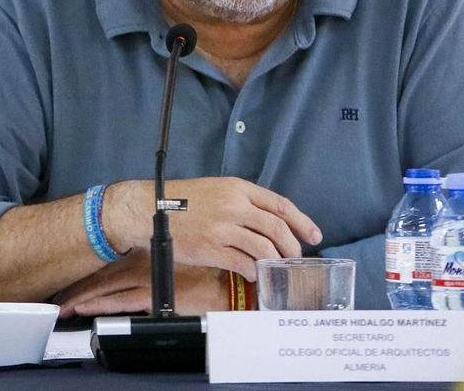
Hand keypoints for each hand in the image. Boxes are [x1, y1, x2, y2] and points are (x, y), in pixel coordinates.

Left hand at [52, 252, 228, 316]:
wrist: (225, 286)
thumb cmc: (203, 275)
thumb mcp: (170, 262)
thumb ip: (149, 264)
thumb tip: (133, 267)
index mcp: (143, 253)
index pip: (105, 262)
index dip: (83, 271)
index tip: (66, 276)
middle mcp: (139, 264)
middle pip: (99, 275)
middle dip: (75, 286)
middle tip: (55, 295)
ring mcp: (143, 279)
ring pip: (103, 288)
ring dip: (80, 297)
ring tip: (62, 306)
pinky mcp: (151, 297)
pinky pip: (118, 302)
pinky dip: (97, 305)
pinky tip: (82, 309)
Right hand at [105, 177, 321, 280]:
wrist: (150, 209)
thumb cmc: (180, 199)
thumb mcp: (216, 189)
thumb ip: (242, 202)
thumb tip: (267, 222)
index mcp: (237, 188)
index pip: (280, 205)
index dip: (302, 221)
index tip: (314, 235)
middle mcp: (235, 206)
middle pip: (277, 228)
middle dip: (292, 246)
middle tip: (295, 257)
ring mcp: (224, 228)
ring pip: (263, 247)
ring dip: (274, 261)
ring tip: (275, 268)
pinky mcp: (212, 249)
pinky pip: (244, 263)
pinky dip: (254, 271)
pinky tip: (255, 274)